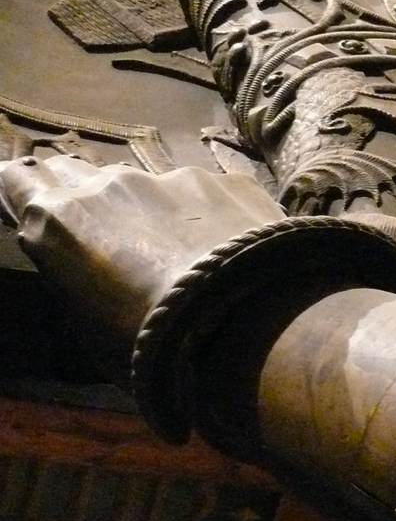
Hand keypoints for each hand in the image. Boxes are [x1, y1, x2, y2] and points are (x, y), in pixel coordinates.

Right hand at [0, 156, 283, 359]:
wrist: (249, 325)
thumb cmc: (149, 346)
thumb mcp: (87, 323)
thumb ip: (73, 272)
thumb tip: (77, 258)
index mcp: (60, 219)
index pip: (19, 180)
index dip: (24, 189)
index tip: (32, 201)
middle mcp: (112, 184)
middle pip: (80, 173)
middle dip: (82, 194)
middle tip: (100, 230)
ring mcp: (175, 176)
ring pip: (148, 185)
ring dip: (149, 209)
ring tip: (175, 250)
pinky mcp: (229, 180)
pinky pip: (206, 194)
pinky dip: (206, 215)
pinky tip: (227, 249)